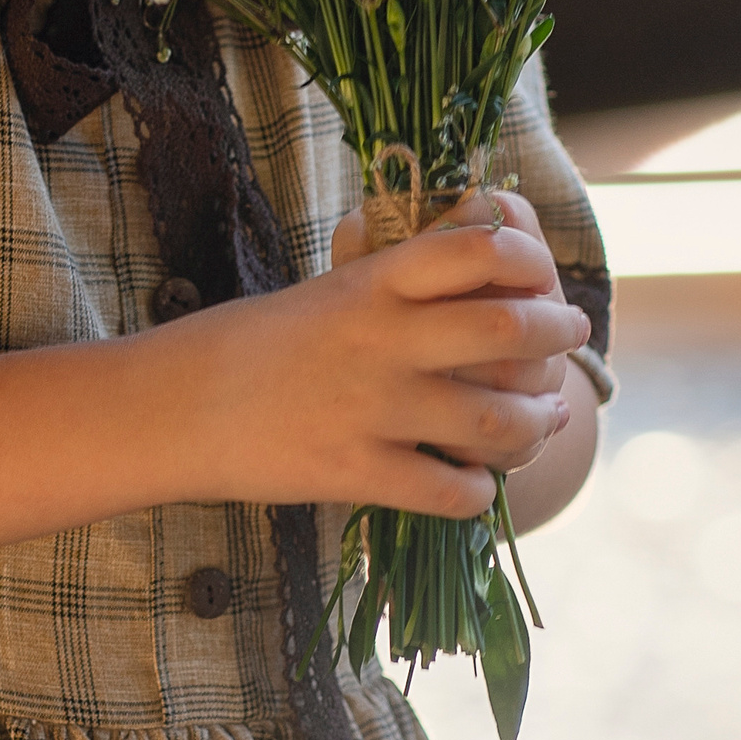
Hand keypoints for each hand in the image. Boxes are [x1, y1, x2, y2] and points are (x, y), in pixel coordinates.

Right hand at [178, 194, 588, 519]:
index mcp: (370, 281)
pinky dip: (478, 494)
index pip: (476, 246)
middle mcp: (381, 337)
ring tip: (541, 420)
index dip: (527, 255)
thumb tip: (475, 270)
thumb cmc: (247, 345)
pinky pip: (451, 491)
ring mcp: (371, 407)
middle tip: (568, 338)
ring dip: (534, 425)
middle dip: (557, 334)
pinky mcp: (356, 471)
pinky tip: (475, 486)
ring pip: (497, 420)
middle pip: (508, 326)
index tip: (542, 272)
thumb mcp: (324, 291)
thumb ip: (394, 285)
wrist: (171, 408)